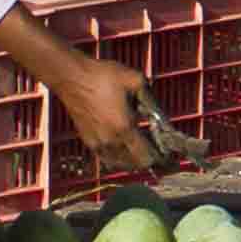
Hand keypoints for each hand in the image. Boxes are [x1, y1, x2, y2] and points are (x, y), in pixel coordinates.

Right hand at [37, 40, 160, 177]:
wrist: (71, 77)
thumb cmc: (103, 76)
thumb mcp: (136, 81)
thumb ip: (152, 101)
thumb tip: (162, 117)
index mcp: (124, 128)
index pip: (147, 157)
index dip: (160, 159)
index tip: (169, 156)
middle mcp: (111, 141)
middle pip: (135, 165)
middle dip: (149, 160)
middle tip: (158, 152)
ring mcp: (97, 143)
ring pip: (121, 164)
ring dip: (134, 161)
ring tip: (143, 151)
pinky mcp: (88, 141)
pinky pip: (107, 159)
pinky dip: (119, 159)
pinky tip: (124, 149)